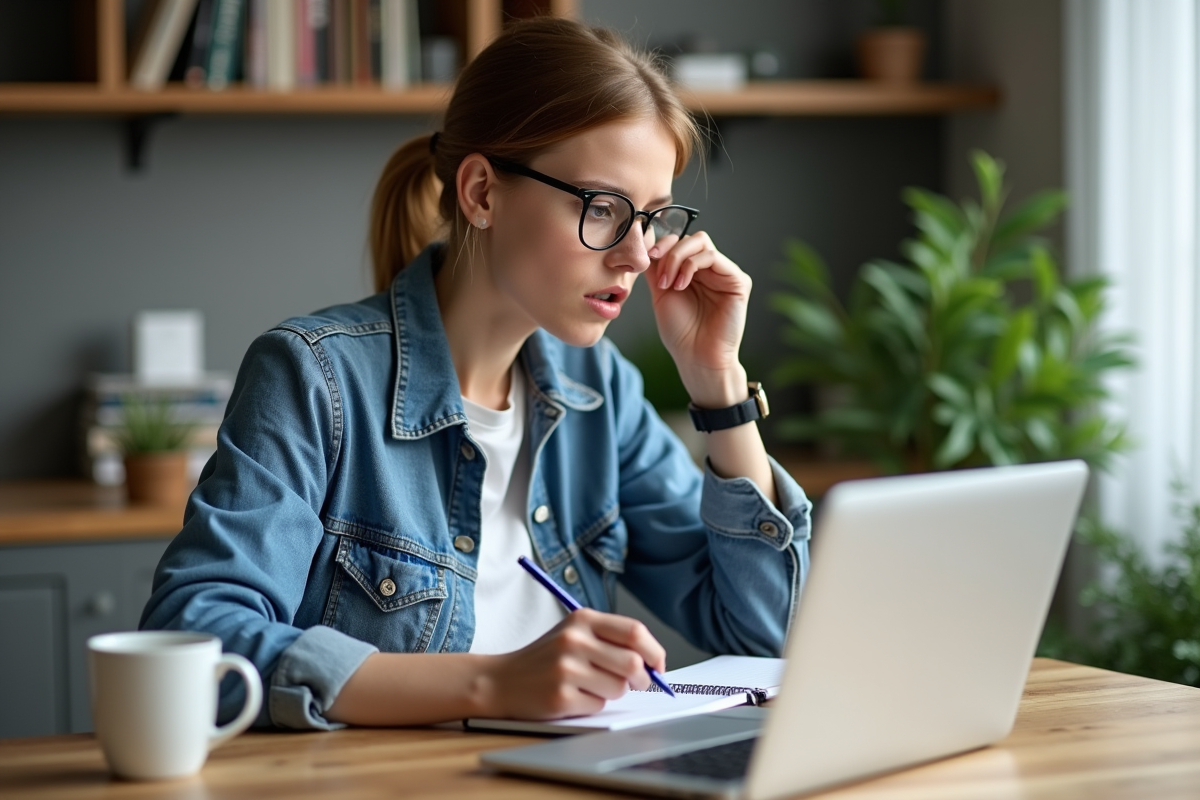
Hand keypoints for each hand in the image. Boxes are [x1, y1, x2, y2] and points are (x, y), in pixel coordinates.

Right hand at [480, 609, 666, 719]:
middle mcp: (574, 640)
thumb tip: (653, 663)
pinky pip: (599, 705)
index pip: (635, 632)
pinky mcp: (560, 696)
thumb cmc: (546, 658)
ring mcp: (566, 668)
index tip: (658, 665)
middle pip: (633, 662)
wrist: (500, 680)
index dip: (654, 651)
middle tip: (636, 683)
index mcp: (582, 619)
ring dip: (614, 692)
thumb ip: (610, 640)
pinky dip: (593, 705)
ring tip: (592, 686)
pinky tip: (574, 697)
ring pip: (619, 688)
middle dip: (642, 678)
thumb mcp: (574, 633)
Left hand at [647, 231, 751, 406]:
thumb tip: (647, 244)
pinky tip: (681, 285)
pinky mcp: (738, 281)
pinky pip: (713, 257)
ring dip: (677, 259)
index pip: (682, 241)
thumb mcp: (661, 294)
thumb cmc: (681, 332)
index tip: (647, 258)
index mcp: (695, 272)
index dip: (663, 244)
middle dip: (669, 252)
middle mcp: (712, 270)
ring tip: (668, 284)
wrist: (696, 358)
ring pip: (701, 243)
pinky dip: (691, 266)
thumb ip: (657, 268)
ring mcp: (726, 274)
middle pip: (692, 238)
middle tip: (659, 276)